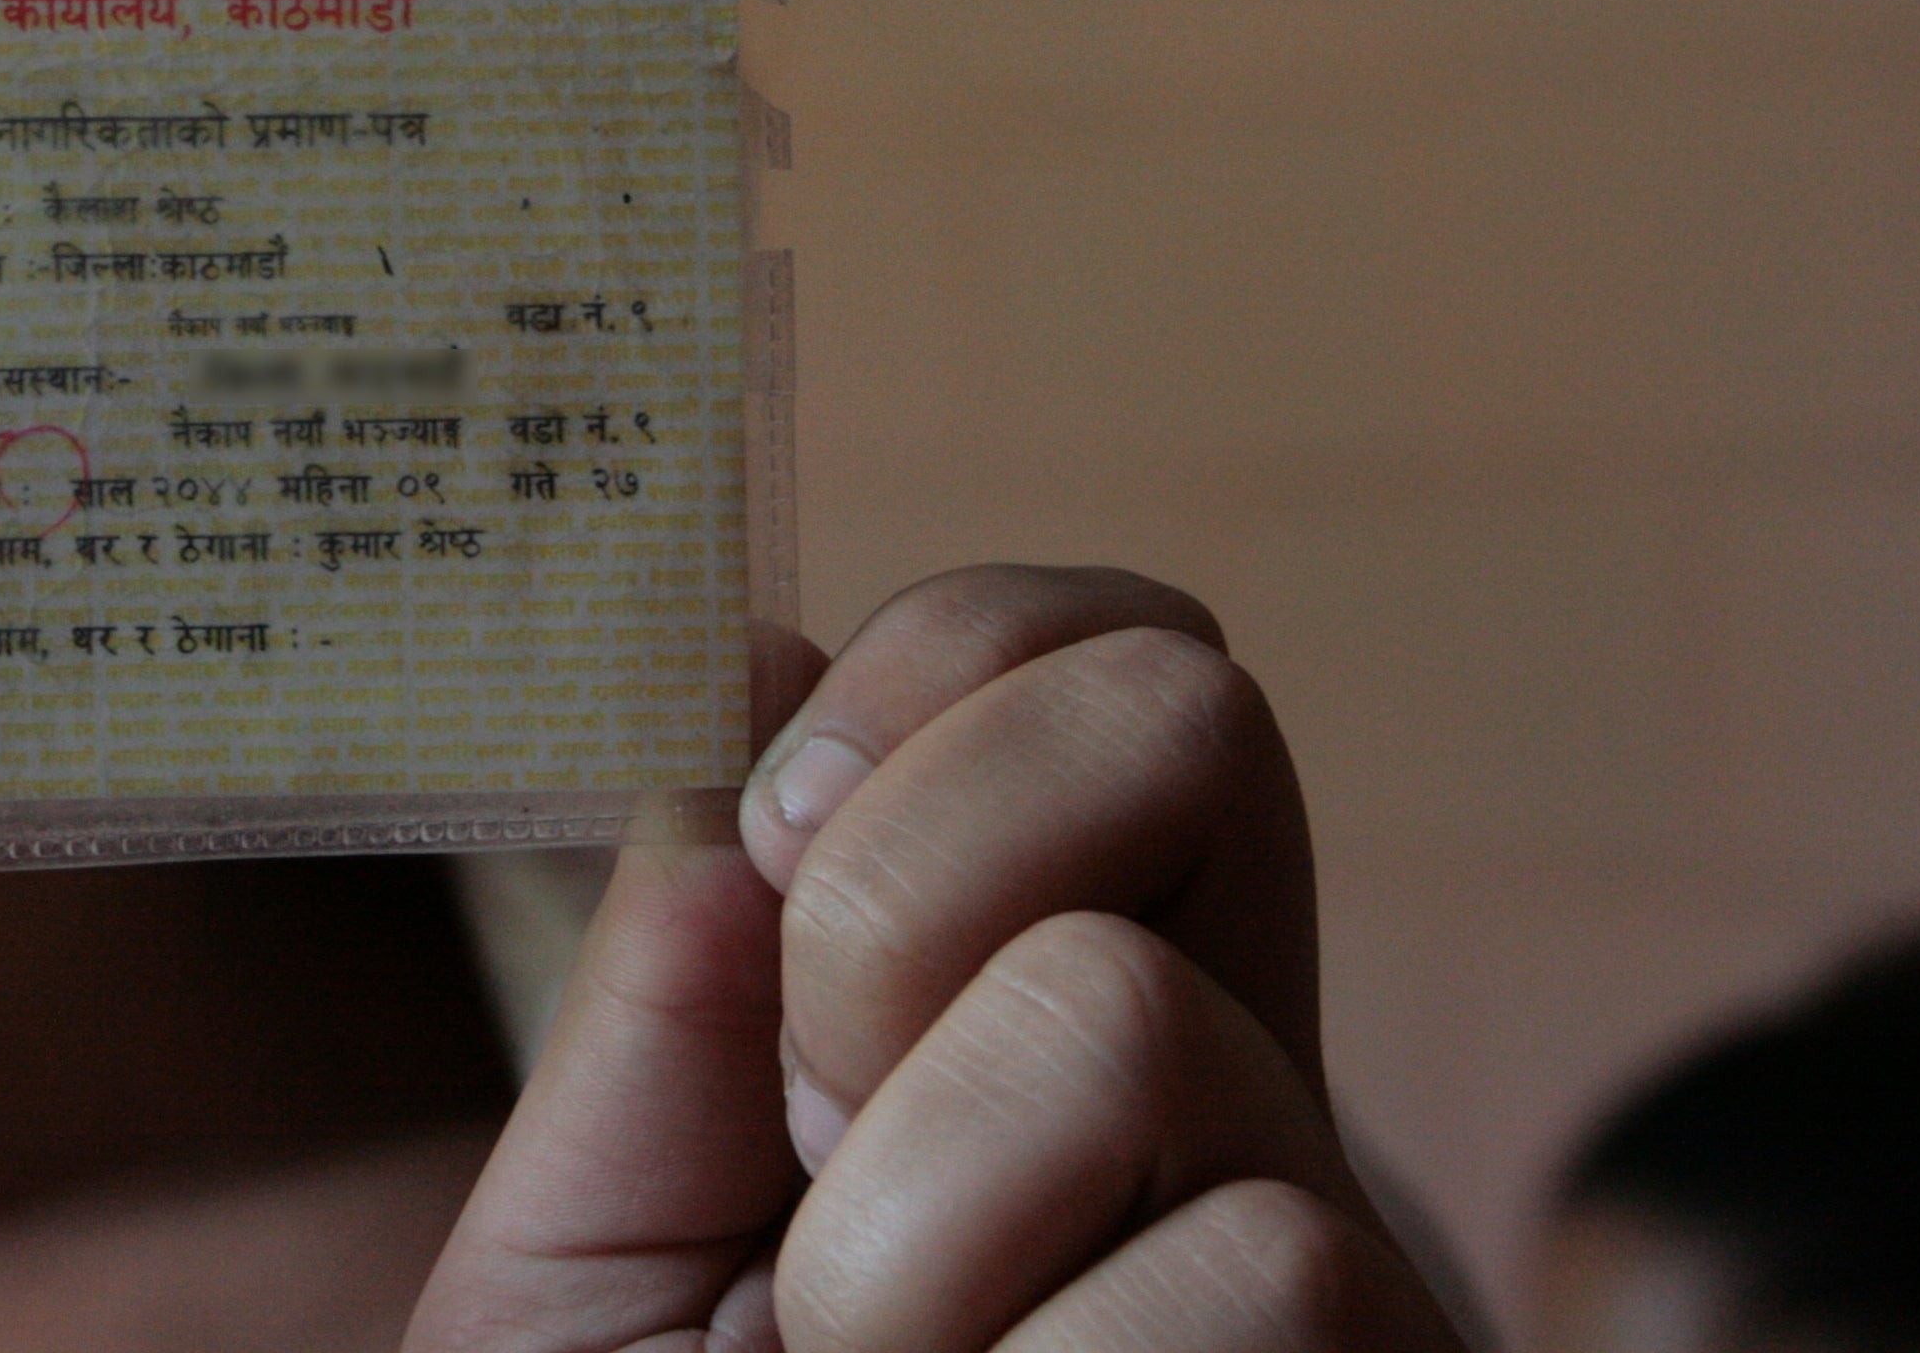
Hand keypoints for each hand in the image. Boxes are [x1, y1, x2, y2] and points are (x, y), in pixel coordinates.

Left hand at [406, 567, 1463, 1352]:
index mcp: (1024, 1022)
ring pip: (1136, 1022)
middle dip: (918, 873)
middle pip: (1192, 706)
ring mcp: (1334, 1259)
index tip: (783, 838)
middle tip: (815, 1117)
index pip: (1105, 652)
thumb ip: (654, 992)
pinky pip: (1251, 1266)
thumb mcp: (585, 1260)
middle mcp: (1226, 1100)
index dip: (944, 665)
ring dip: (908, 1223)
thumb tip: (740, 658)